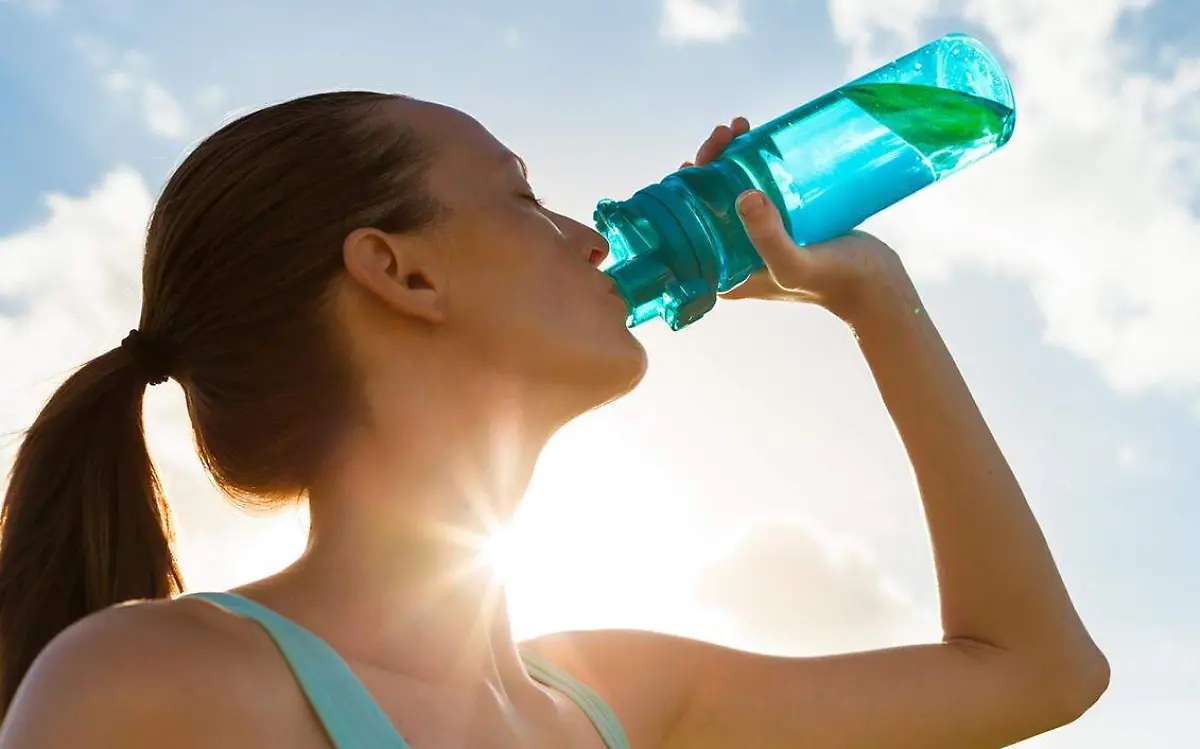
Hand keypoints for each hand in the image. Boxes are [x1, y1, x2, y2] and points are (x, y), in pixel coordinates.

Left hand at [686, 119, 918, 323]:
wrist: (877, 286)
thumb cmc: (836, 281)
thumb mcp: (797, 265)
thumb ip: (769, 239)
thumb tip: (744, 196)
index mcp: (723, 272)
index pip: (689, 225)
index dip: (687, 188)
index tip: (701, 157)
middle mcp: (732, 257)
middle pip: (706, 202)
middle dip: (709, 163)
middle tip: (728, 132)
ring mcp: (755, 240)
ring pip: (730, 191)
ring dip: (729, 158)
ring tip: (741, 127)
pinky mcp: (779, 225)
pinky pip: (756, 189)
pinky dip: (752, 164)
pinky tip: (756, 139)